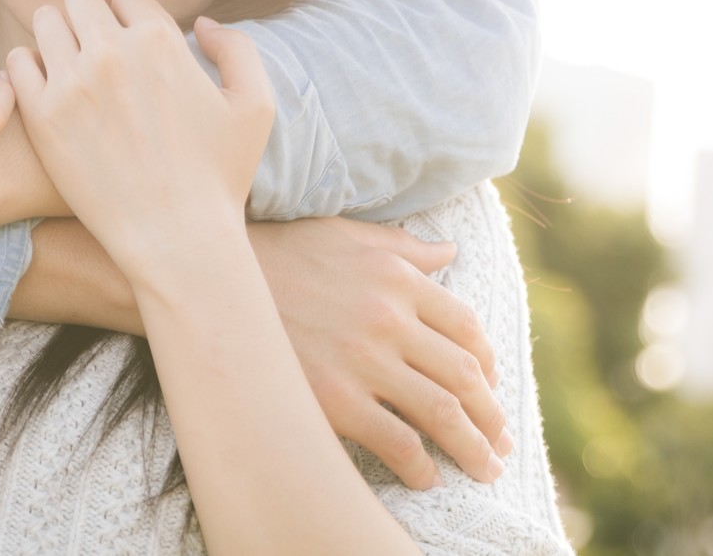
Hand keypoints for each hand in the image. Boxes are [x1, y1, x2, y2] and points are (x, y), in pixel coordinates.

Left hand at [7, 0, 272, 277]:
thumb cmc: (221, 178)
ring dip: (59, 36)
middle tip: (97, 50)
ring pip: (46, 23)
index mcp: (161, 42)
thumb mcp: (255, 107)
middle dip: (90, 18)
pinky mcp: (42, 118)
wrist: (177, 239)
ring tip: (71, 66)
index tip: (130, 44)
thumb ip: (237, 49)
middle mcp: (112, 54)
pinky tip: (48, 89)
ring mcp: (72, 84)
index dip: (130, 16)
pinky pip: (17, 62)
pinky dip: (29, 67)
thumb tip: (203, 23)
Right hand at [256, 217, 511, 488]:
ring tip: (485, 468)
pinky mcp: (335, 401)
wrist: (211, 285)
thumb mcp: (344, 235)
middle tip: (501, 441)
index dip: (486, 362)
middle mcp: (389, 319)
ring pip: (442, 413)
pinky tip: (428, 476)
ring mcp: (364, 362)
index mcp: (397, 278)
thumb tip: (447, 250)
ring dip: (472, 447)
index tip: (489, 386)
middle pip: (464, 375)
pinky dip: (421, 464)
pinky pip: (397, 441)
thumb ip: (401, 247)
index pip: (466, 326)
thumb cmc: (276, 255)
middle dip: (490, 414)